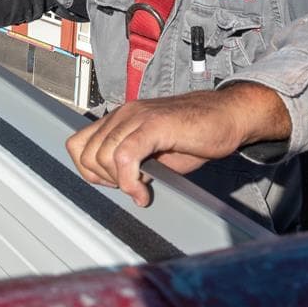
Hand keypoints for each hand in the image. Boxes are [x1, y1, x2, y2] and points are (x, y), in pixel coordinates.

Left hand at [64, 85, 286, 207]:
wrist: (228, 116)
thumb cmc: (197, 133)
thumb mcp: (154, 150)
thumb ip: (129, 161)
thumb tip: (115, 181)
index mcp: (120, 118)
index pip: (78, 145)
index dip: (90, 171)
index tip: (115, 184)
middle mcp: (124, 114)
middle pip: (87, 153)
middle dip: (104, 180)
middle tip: (131, 187)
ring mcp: (137, 116)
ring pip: (103, 156)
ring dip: (119, 183)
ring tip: (142, 190)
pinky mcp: (154, 125)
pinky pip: (125, 156)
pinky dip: (129, 181)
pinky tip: (144, 193)